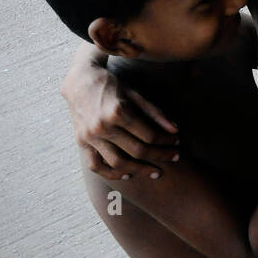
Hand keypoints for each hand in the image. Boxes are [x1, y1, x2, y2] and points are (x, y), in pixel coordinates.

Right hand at [62, 61, 178, 179]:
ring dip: (140, 170)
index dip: (166, 141)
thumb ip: (156, 113)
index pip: (149, 135)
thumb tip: (175, 130)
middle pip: (137, 150)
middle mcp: (103, 126)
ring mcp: (90, 137)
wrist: (81, 82)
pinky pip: (95, 166)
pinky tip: (127, 176)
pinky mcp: (81, 142)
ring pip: (118, 163)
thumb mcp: (136, 95)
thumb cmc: (112, 87)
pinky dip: (111, 174)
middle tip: (175, 157)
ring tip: (155, 172)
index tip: (177, 142)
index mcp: (118, 112)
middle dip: (160, 156)